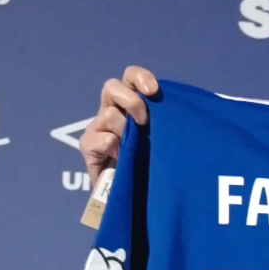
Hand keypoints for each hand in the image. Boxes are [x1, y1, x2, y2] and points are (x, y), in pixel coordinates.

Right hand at [78, 66, 157, 183]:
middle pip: (112, 86)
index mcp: (131, 102)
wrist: (134, 193)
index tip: (154, 91)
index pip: (131, 77)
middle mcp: (112, 110)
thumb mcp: (163, 137)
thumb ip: (165, 121)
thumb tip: (181, 111)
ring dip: (126, 130)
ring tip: (135, 148)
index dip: (141, 77)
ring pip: (109, 114)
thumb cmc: (153, 162)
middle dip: (131, 100)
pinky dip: (116, 148)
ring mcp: (97, 127)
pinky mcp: (87, 145)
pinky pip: (104, 139)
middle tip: (144, 121)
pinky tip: (123, 159)